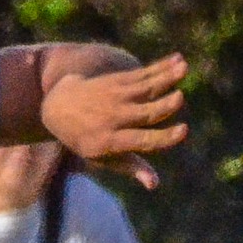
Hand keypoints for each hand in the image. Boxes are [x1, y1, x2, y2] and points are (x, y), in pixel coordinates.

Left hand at [38, 53, 188, 189]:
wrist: (58, 107)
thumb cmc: (86, 139)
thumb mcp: (101, 157)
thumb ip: (130, 167)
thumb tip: (154, 184)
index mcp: (110, 141)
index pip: (141, 141)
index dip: (163, 137)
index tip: (183, 131)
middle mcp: (114, 118)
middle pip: (144, 113)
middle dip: (163, 106)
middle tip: (180, 98)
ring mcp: (115, 97)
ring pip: (145, 88)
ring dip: (166, 77)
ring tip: (184, 68)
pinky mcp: (116, 81)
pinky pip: (142, 73)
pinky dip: (160, 65)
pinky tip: (178, 58)